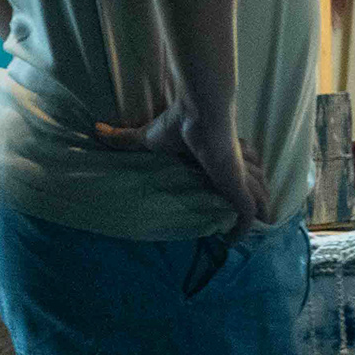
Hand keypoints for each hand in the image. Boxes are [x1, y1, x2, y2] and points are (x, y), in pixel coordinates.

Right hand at [83, 98, 268, 229]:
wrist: (200, 113)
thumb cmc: (178, 123)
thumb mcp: (148, 137)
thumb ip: (124, 138)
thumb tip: (95, 129)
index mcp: (222, 152)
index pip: (239, 166)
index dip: (240, 178)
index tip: (231, 192)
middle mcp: (236, 164)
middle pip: (257, 182)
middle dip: (256, 197)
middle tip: (246, 217)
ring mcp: (240, 177)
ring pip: (258, 197)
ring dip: (255, 212)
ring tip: (243, 228)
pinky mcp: (239, 188)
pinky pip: (247, 215)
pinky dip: (243, 229)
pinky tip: (232, 241)